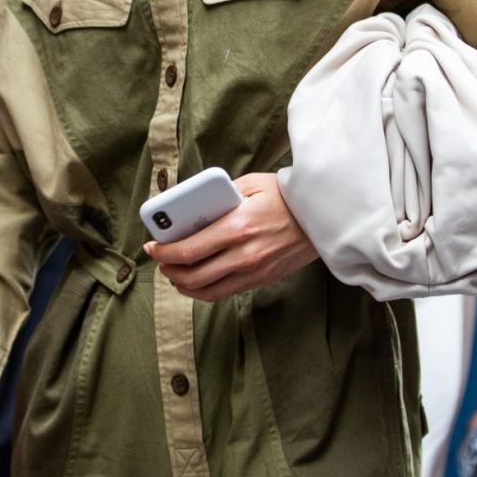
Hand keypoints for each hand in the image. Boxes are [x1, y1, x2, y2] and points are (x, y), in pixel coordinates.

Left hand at [144, 173, 317, 301]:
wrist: (324, 216)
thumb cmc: (286, 196)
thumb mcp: (250, 184)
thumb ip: (220, 196)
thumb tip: (192, 207)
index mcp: (237, 227)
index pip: (189, 249)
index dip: (164, 252)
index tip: (152, 247)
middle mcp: (244, 254)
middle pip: (194, 275)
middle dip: (170, 270)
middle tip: (161, 261)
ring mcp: (255, 271)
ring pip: (208, 291)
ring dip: (185, 285)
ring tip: (175, 274)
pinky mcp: (263, 279)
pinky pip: (227, 292)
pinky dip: (207, 290)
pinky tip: (199, 280)